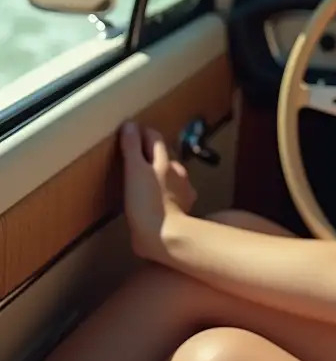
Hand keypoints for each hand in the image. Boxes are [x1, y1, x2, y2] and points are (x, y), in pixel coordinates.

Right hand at [120, 121, 196, 262]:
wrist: (165, 236)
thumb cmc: (146, 202)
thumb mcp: (134, 171)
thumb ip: (132, 148)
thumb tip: (129, 125)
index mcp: (165, 161)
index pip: (154, 139)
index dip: (143, 133)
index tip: (132, 131)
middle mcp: (177, 172)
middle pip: (164, 156)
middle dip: (152, 152)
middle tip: (137, 152)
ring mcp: (182, 190)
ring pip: (170, 174)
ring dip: (160, 172)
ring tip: (146, 175)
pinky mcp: (181, 208)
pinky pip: (174, 194)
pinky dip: (166, 192)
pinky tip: (160, 197)